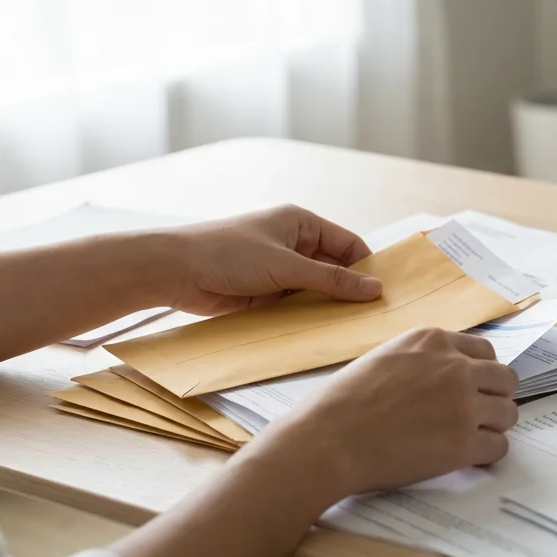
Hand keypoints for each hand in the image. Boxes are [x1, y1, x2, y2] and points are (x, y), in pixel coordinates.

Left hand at [154, 204, 381, 314]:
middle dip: (349, 290)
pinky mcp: (265, 293)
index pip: (348, 244)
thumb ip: (332, 280)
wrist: (174, 271)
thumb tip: (375, 289)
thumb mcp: (286, 266)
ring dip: (327, 307)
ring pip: (315, 290)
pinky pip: (295, 305)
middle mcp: (293, 244)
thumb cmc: (228, 254)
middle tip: (372, 317)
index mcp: (301, 223)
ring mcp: (279, 270)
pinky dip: (307, 317)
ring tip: (351, 328)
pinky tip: (321, 333)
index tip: (383, 294)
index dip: (366, 267)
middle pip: (334, 269)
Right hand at [263, 327, 519, 501]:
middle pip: (506, 380)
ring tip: (470, 439)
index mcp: (433, 341)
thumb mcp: (383, 358)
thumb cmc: (340, 404)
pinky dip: (486, 454)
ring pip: (509, 413)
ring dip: (494, 427)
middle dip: (495, 398)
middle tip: (478, 417)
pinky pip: (499, 446)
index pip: (485, 352)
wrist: (326, 440)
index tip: (473, 390)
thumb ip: (421, 361)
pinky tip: (466, 458)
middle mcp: (455, 367)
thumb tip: (441, 377)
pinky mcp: (464, 443)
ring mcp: (463, 405)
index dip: (481, 375)